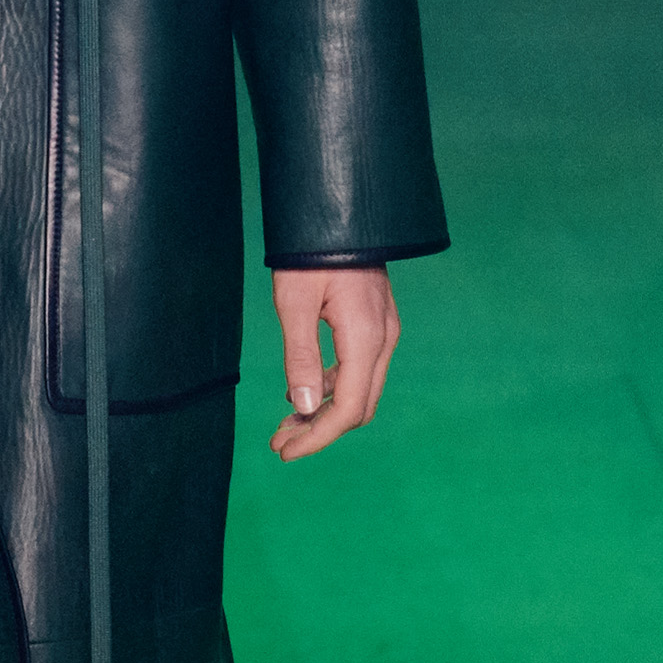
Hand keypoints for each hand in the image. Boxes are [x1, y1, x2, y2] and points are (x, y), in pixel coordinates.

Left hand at [269, 266, 400, 462]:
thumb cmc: (311, 250)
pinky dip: (331, 387)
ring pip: (359, 389)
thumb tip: (303, 408)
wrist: (337, 210)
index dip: (317, 438)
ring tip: (285, 423)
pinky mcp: (375, 323)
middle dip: (320, 430)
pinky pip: (358, 369)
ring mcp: (383, 331)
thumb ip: (300, 357)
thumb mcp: (294, 303)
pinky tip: (303, 391)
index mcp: (366, 338)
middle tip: (279, 442)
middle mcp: (383, 339)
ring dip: (324, 411)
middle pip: (358, 406)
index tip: (284, 452)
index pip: (347, 409)